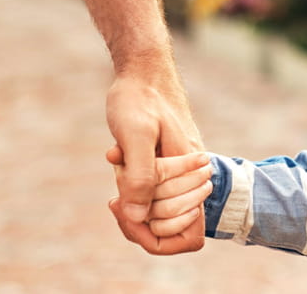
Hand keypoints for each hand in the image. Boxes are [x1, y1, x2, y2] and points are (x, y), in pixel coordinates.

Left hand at [106, 66, 205, 253]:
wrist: (144, 68)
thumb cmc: (140, 98)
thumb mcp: (135, 136)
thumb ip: (140, 177)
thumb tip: (137, 216)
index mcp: (191, 174)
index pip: (188, 235)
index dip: (156, 236)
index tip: (127, 212)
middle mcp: (191, 177)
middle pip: (170, 226)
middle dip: (137, 213)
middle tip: (115, 189)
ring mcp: (180, 171)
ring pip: (159, 210)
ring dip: (133, 197)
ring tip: (119, 167)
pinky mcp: (168, 163)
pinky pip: (151, 190)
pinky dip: (130, 184)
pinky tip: (117, 159)